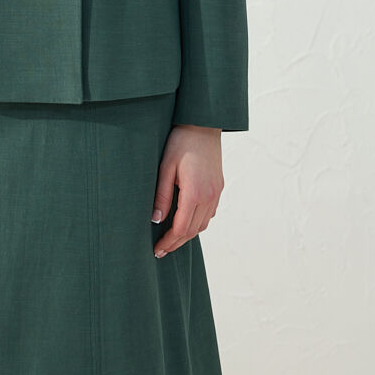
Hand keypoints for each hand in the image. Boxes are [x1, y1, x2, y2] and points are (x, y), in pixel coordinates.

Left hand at [150, 124, 223, 257]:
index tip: (156, 249)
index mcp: (195, 193)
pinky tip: (186, 221)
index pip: (181, 228)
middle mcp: (209, 196)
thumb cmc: (180, 142)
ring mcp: (217, 192)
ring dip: (187, 234)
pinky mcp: (219, 187)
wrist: (203, 124)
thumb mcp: (165, 167)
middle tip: (161, 250)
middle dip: (176, 243)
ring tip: (171, 239)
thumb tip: (155, 220)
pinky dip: (197, 222)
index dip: (168, 242)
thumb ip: (162, 195)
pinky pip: (209, 213)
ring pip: (203, 224)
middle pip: (193, 231)